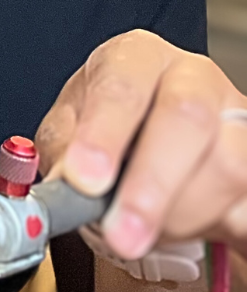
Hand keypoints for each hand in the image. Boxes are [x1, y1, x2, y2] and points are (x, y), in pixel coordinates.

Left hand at [36, 30, 246, 261]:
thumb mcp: (67, 126)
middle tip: (122, 234)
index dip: (104, 136)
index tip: (86, 181)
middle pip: (188, 118)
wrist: (149, 138)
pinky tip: (178, 225)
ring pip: (228, 167)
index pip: (123, 87)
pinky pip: (246, 204)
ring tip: (141, 226)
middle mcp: (194, 76)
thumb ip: (64, 150)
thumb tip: (66, 186)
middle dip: (152, 184)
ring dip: (178, 215)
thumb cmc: (105, 125)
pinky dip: (213, 226)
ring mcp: (237, 115)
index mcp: (136, 57)